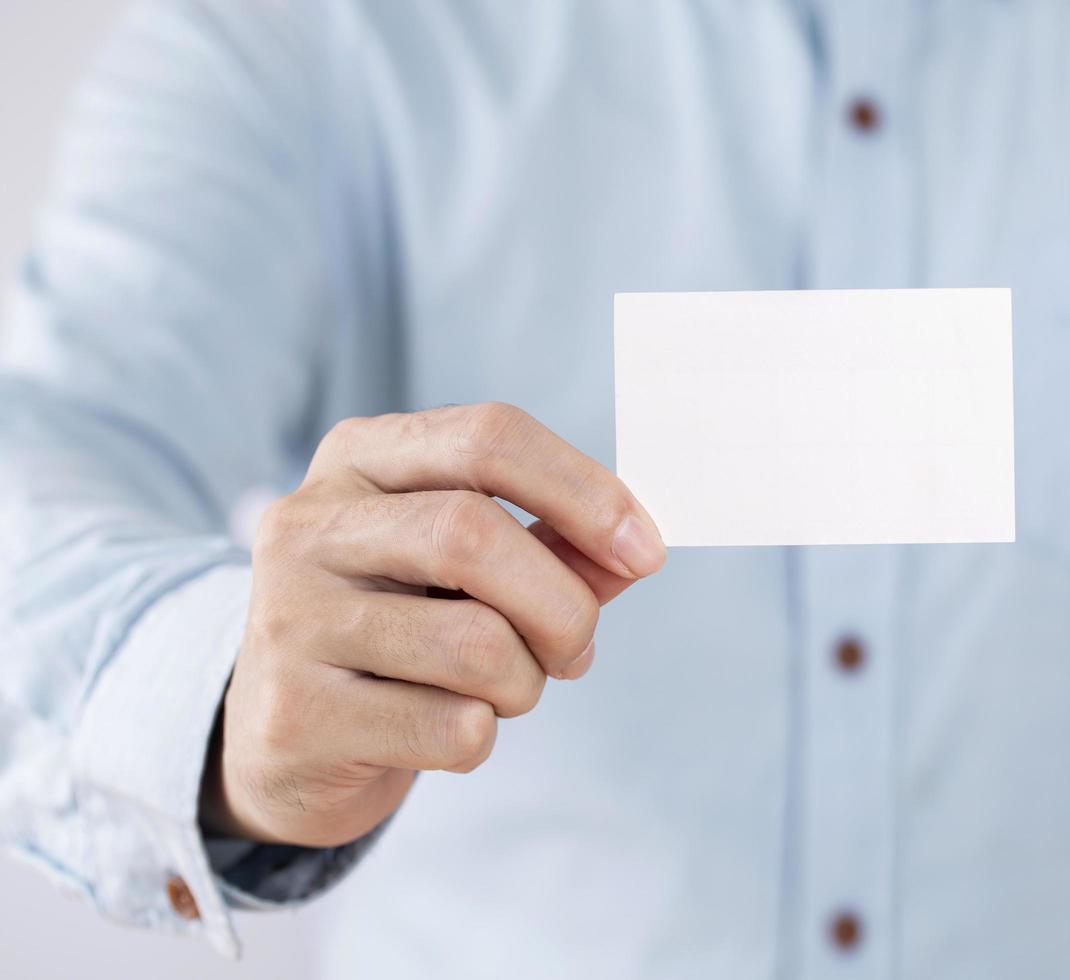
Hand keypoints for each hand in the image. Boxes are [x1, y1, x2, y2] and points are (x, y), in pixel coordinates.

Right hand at [199, 403, 664, 846]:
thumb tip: (636, 551)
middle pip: (476, 534)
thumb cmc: (402, 629)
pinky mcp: (293, 715)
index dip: (585, 490)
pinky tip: (445, 729)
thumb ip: (556, 548)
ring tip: (501, 691)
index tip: (646, 550)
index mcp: (360, 457)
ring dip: (525, 683)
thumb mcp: (472, 569)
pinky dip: (482, 737)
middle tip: (577, 650)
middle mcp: (309, 524)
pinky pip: (450, 728)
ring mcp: (289, 618)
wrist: (288, 740)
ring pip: (473, 643)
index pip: (489, 437)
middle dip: (562, 605)